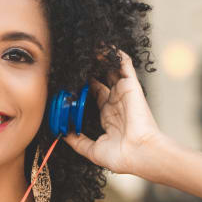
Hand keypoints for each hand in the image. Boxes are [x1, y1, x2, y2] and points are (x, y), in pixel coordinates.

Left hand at [63, 49, 162, 175]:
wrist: (140, 153)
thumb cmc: (121, 156)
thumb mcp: (92, 150)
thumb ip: (77, 141)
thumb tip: (62, 134)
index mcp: (108, 116)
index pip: (94, 95)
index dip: (82, 86)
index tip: (68, 80)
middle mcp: (116, 102)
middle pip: (101, 79)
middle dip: (89, 69)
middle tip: (76, 59)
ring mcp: (123, 92)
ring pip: (111, 68)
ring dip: (100, 58)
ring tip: (87, 46)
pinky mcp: (130, 85)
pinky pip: (123, 63)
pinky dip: (114, 53)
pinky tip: (103, 44)